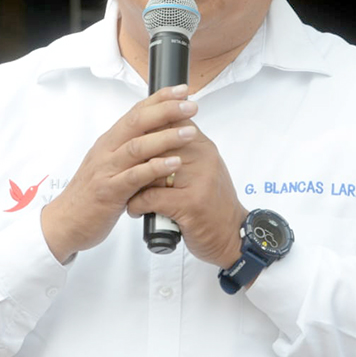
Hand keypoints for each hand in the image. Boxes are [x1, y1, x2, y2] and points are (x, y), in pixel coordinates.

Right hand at [40, 85, 197, 262]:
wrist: (65, 222)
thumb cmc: (92, 194)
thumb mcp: (111, 165)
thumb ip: (130, 150)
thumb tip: (156, 134)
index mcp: (109, 141)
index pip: (136, 112)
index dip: (160, 99)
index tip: (183, 90)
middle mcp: (107, 150)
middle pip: (137, 122)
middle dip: (166, 111)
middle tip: (191, 105)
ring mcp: (106, 170)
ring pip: (137, 147)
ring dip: (166, 137)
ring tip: (190, 132)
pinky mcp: (109, 192)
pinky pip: (134, 176)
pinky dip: (155, 168)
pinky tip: (174, 163)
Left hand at [126, 121, 248, 268]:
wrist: (233, 236)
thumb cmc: (213, 203)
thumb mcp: (203, 167)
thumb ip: (183, 148)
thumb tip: (155, 131)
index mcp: (202, 146)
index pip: (170, 121)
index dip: (146, 126)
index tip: (130, 139)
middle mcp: (202, 157)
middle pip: (155, 144)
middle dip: (135, 159)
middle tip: (123, 171)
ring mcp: (197, 180)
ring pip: (149, 170)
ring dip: (132, 183)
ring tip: (127, 192)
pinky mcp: (190, 204)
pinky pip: (150, 197)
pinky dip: (136, 205)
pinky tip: (135, 209)